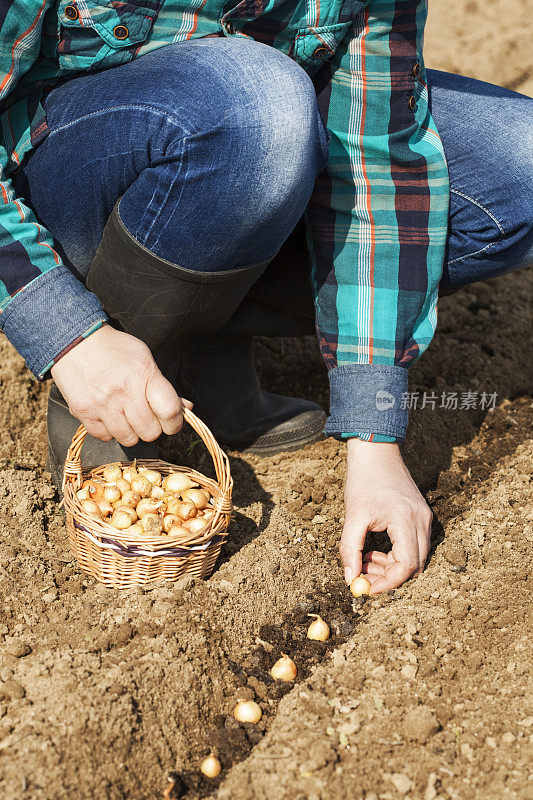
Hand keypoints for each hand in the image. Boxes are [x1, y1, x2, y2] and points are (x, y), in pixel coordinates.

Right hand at [51, 324, 191, 445]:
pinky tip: (109, 415)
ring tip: (126, 416)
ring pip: (128, 439)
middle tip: (146, 416)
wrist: (76, 341)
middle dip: (152, 427)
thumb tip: (185, 408)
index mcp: (144, 375)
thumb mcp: (145, 360)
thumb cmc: (115, 349)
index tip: (171, 422)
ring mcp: (102, 404)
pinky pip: (105, 437)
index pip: (170, 412)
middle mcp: (123, 392)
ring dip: (131, 431)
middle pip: (150, 432)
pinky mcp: (84, 412)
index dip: (175, 422)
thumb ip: (164, 386)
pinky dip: (109, 431)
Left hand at [340, 439, 431, 593]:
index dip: (387, 582)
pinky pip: (415, 545)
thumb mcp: (353, 516)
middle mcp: (421, 520)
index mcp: (405, 519)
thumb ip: (350, 549)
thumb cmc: (363, 481)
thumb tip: (351, 579)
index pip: (406, 565)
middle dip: (389, 576)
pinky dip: (397, 553)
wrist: (377, 452)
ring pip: (416, 557)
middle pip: (416, 566)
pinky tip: (376, 548)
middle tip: (365, 575)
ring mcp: (425, 517)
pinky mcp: (422, 515)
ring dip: (392, 565)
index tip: (367, 588)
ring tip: (366, 558)